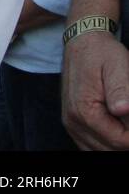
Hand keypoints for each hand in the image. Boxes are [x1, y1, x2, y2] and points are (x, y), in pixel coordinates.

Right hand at [62, 30, 128, 149]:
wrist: (83, 43)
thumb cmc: (102, 53)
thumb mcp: (118, 65)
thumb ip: (121, 90)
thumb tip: (123, 110)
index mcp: (84, 110)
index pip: (121, 141)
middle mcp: (73, 121)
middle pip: (111, 149)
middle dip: (128, 138)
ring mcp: (71, 124)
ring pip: (102, 150)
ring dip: (119, 141)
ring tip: (125, 120)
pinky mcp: (72, 123)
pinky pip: (92, 146)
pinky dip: (107, 142)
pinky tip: (117, 128)